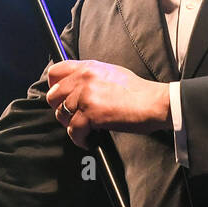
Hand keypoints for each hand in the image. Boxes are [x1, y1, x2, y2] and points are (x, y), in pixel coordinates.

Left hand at [44, 60, 170, 148]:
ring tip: (86, 129)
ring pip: (62, 115)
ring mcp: (86, 96)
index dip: (54, 87)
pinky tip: (90, 139)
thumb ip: (90, 76)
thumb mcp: (110, 73)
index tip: (60, 98)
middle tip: (75, 117)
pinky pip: (74, 131)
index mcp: (88, 67)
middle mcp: (84, 79)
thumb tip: (75, 86)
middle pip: (53, 96)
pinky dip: (80, 139)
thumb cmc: (137, 91)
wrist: (153, 103)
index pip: (55, 72)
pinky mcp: (91, 114)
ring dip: (72, 125)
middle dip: (62, 109)